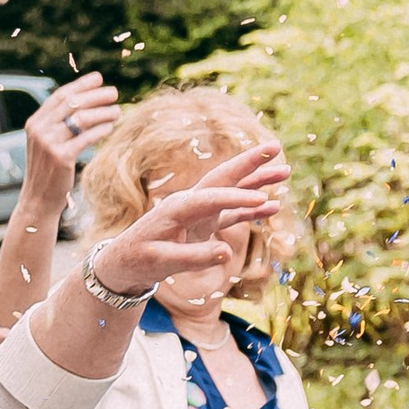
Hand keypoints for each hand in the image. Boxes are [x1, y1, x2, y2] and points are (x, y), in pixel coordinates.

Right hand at [20, 72, 120, 205]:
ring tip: (118, 111)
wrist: (38, 198)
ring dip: (103, 112)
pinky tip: (111, 127)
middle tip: (114, 92)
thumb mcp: (49, 142)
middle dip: (95, 95)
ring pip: (81, 118)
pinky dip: (101, 130)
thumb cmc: (50, 170)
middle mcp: (39, 129)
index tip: (98, 78)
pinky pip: (86, 137)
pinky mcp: (60, 156)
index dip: (80, 85)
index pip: (59, 96)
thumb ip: (60, 124)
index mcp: (35, 122)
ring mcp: (48, 142)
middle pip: (71, 103)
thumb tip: (85, 103)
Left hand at [89, 141, 288, 299]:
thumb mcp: (162, 262)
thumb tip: (227, 253)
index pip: (212, 197)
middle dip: (250, 162)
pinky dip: (252, 208)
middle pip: (224, 177)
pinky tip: (273, 206)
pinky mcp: (204, 222)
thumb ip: (194, 257)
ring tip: (285, 171)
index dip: (238, 197)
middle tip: (275, 146)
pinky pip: (233, 212)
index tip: (263, 200)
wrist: (123, 262)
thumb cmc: (139, 260)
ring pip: (232, 190)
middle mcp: (190, 203)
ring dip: (257, 180)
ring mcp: (199, 211)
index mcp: (177, 208)